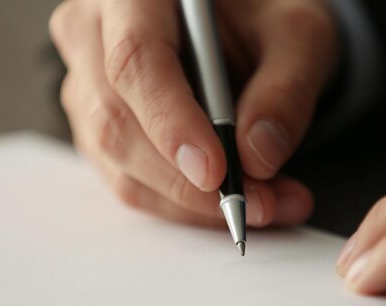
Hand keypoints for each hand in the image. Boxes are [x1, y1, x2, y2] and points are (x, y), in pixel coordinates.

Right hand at [49, 0, 338, 225]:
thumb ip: (285, 89)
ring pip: (122, 165)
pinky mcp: (100, 129)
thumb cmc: (261, 21)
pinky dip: (185, 205)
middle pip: (118, 122)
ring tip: (268, 203)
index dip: (172, 122)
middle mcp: (95, 36)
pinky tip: (234, 199)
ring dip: (195, 203)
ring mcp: (89, 87)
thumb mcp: (296, 36)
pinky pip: (132, 183)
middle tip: (262, 203)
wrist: (238, 31)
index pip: (135, 60)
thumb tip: (259, 157)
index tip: (216, 173)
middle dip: (191, 182)